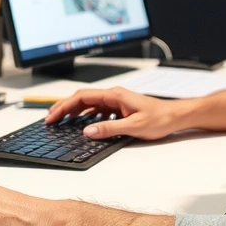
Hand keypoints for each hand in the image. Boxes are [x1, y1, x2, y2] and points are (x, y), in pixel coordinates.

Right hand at [44, 86, 188, 140]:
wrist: (175, 116)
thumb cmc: (159, 118)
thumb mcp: (134, 126)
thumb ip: (109, 129)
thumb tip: (87, 131)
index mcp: (114, 95)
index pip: (81, 97)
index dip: (64, 106)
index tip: (52, 117)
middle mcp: (113, 95)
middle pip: (81, 98)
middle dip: (64, 108)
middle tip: (49, 119)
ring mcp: (116, 101)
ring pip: (88, 104)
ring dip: (74, 111)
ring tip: (61, 121)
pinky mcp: (119, 108)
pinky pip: (97, 109)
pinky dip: (86, 115)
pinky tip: (83, 124)